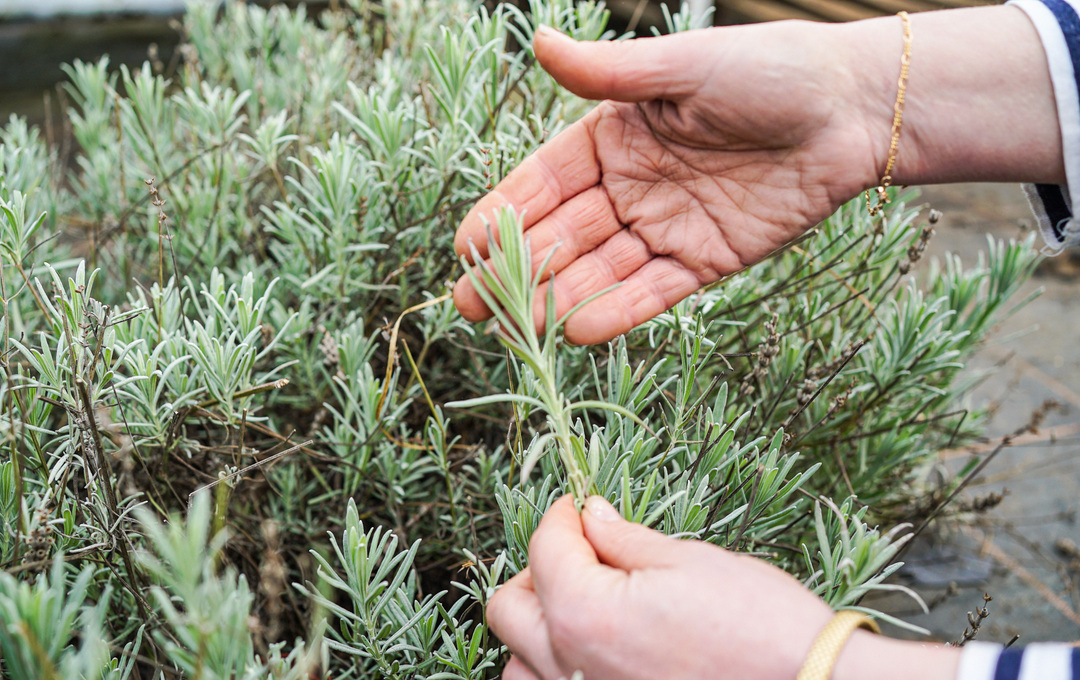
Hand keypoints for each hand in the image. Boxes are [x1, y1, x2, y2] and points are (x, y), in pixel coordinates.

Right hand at [454, 22, 883, 344]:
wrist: (850, 109)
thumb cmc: (767, 70)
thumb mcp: (682, 68)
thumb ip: (609, 72)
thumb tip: (542, 43)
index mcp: (614, 137)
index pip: (545, 182)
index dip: (505, 213)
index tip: (464, 247)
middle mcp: (632, 186)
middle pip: (564, 235)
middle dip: (517, 271)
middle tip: (469, 307)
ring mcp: (667, 227)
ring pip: (602, 270)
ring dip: (559, 299)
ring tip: (517, 330)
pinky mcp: (707, 261)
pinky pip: (655, 290)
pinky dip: (620, 310)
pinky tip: (580, 332)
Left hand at [488, 495, 959, 679]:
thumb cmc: (760, 625)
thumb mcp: (689, 562)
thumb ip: (623, 538)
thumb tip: (588, 515)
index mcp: (586, 614)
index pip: (544, 550)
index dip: (561, 515)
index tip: (578, 503)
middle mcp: (571, 666)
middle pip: (509, 607)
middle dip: (538, 567)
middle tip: (580, 547)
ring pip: (517, 662)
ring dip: (537, 624)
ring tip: (581, 600)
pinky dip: (553, 666)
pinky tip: (593, 646)